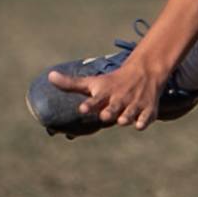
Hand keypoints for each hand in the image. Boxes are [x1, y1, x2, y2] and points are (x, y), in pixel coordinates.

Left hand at [46, 51, 168, 131]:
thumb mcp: (93, 82)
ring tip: (122, 120)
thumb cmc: (112, 82)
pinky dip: (143, 121)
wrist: (145, 72)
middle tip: (105, 115)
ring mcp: (134, 104)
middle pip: (113, 108)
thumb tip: (49, 76)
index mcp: (105, 94)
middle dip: (109, 112)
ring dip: (126, 117)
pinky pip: (146, 117)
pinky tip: (139, 124)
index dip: (90, 105)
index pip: (95, 100)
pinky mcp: (148, 109)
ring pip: (129, 114)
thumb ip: (71, 84)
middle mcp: (120, 99)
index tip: (83, 109)